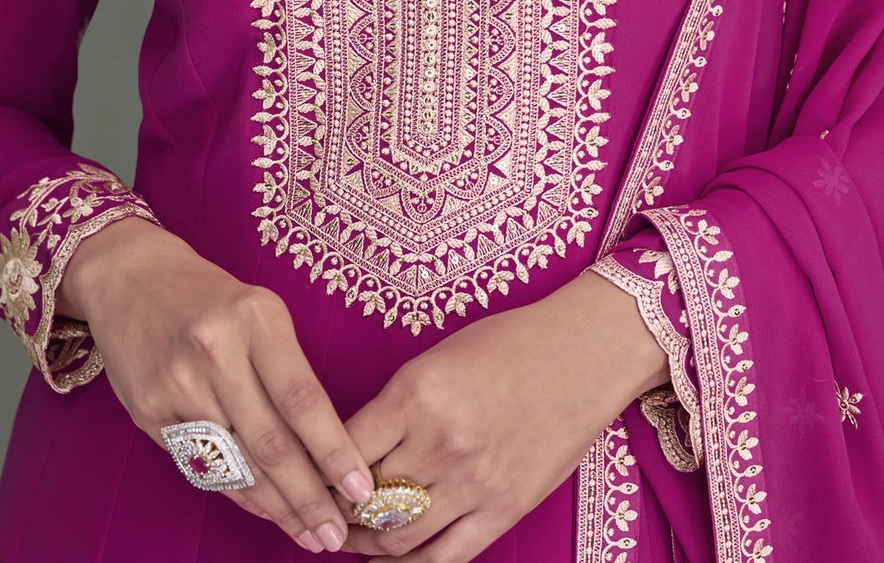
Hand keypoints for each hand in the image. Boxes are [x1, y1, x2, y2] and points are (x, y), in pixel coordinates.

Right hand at [64, 219, 376, 553]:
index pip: (303, 399)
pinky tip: (264, 510)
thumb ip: (286, 370)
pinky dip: (237, 493)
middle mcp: (216, 351)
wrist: (131, 276)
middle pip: (271, 443)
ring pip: (237, 464)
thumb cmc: (211, 298)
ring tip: (308, 534)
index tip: (361, 488)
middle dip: (308, 497)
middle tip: (335, 535)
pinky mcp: (148, 410)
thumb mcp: (259, 311)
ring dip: (276, 508)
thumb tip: (323, 448)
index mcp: (256, 318)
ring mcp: (178, 383)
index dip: (333, 451)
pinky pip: (202, 465)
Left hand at [329, 268, 668, 558]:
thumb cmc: (508, 342)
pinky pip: (445, 558)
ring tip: (351, 537)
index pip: (342, 451)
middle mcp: (441, 442)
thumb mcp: (437, 356)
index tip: (300, 477)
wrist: (583, 351)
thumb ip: (395, 406)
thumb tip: (351, 451)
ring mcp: (475, 482)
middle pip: (364, 500)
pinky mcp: (504, 509)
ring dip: (365, 545)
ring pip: (397, 539)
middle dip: (333, 514)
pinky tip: (393, 558)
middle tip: (317, 514)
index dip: (313, 472)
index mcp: (416, 393)